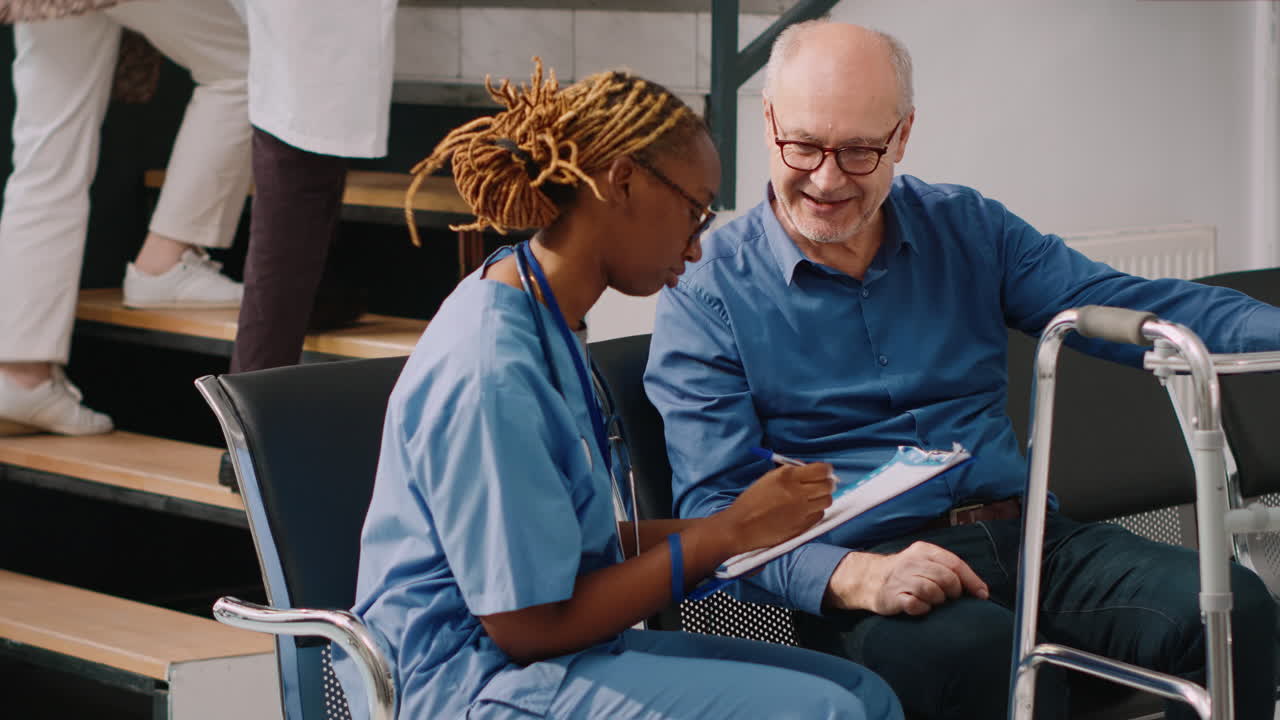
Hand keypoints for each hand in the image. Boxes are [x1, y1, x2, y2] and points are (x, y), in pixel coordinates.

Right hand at [713, 463, 833, 553]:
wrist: (741, 526)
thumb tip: (810, 470)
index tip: (825, 472)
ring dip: (822, 498)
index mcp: (787, 476)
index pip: (822, 469)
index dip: (827, 470)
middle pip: (828, 485)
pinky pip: (819, 515)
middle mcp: (797, 492)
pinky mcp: (802, 525)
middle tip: (822, 485)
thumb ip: (791, 473)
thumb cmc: (752, 501)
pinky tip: (804, 511)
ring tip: (812, 499)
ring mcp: (801, 510)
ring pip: (827, 500)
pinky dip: (815, 511)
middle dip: (827, 484)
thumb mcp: (769, 479)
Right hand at [824, 542, 988, 615]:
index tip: (982, 594)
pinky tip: (919, 607)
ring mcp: (902, 579)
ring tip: (932, 600)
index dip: (972, 581)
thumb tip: (979, 589)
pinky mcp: (893, 596)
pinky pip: (916, 605)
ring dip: (937, 600)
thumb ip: (948, 568)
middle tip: (949, 597)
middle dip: (953, 591)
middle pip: (946, 578)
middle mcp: (912, 562)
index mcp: (924, 550)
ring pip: (933, 591)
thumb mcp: (925, 561)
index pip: (955, 563)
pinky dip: (922, 609)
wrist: (870, 579)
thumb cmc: (906, 573)